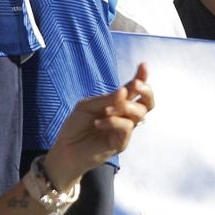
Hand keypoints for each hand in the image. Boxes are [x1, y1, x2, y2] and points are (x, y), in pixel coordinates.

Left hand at [44, 64, 153, 186]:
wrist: (66, 148)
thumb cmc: (75, 126)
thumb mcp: (87, 105)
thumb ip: (106, 99)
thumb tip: (125, 91)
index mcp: (117, 104)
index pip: (135, 91)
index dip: (142, 77)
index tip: (143, 65)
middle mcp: (124, 116)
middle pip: (147, 103)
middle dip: (145, 90)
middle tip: (135, 84)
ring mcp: (124, 130)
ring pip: (139, 114)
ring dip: (124, 107)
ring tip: (105, 110)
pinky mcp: (121, 143)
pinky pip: (126, 127)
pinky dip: (114, 121)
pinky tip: (99, 123)